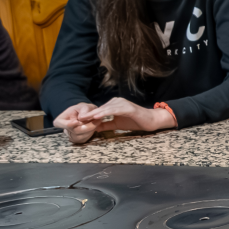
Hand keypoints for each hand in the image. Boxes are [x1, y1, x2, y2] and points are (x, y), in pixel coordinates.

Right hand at [52, 102, 102, 145]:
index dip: (68, 124)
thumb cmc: (83, 109)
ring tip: (97, 120)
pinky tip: (95, 125)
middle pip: (76, 130)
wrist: (88, 115)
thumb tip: (81, 117)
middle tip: (98, 119)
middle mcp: (65, 129)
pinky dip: (93, 130)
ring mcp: (72, 136)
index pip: (59, 123)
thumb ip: (84, 110)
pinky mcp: (80, 139)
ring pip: (83, 134)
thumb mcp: (84, 106)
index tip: (76, 121)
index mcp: (60, 120)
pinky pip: (87, 136)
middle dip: (88, 125)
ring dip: (92, 127)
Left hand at [54, 99, 173, 144]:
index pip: (99, 110)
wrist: (151, 121)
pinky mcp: (128, 107)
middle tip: (77, 119)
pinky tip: (97, 116)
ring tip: (84, 118)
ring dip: (94, 113)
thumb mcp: (117, 124)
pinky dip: (105, 113)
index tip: (79, 120)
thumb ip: (106, 124)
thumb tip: (94, 127)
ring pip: (105, 108)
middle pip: (100, 108)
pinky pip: (114, 110)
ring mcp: (122, 103)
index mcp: (114, 105)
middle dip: (89, 114)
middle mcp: (117, 101)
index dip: (89, 115)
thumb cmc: (136, 121)